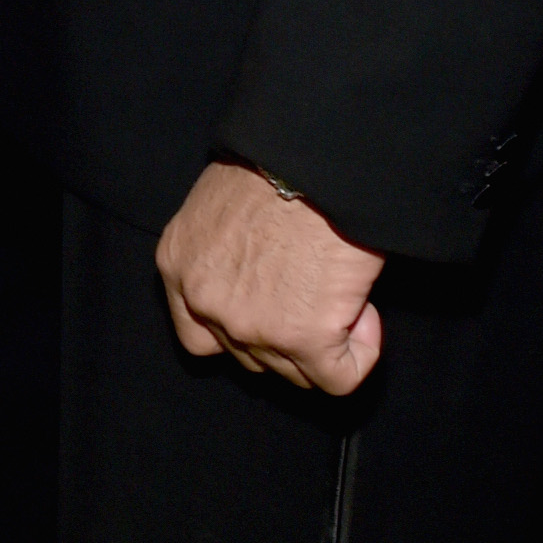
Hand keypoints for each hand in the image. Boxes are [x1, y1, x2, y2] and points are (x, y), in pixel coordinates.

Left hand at [157, 158, 386, 394]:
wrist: (317, 163)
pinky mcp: (301, 338)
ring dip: (326, 341)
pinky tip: (364, 314)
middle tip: (317, 291)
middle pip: (252, 358)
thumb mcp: (218, 208)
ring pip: (296, 372)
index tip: (274, 311)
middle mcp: (204, 303)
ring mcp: (249, 326)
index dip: (243, 333)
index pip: (200, 338)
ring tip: (341, 291)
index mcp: (177, 265)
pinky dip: (359, 355)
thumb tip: (256, 284)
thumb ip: (222, 257)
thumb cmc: (278, 169)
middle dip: (289, 336)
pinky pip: (338, 378)